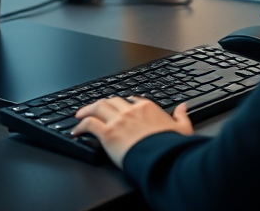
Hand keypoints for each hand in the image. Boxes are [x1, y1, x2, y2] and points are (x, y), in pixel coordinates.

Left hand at [73, 97, 193, 167]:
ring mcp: (118, 120)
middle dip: (102, 103)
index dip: (124, 103)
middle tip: (95, 108)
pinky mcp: (108, 133)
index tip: (120, 107)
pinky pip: (89, 124)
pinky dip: (80, 125)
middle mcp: (131, 110)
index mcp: (147, 107)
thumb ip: (181, 116)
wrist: (162, 158)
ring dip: (87, 109)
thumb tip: (183, 107)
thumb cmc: (172, 146)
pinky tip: (76, 130)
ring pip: (97, 107)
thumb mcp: (183, 129)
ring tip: (80, 115)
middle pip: (112, 101)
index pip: (131, 100)